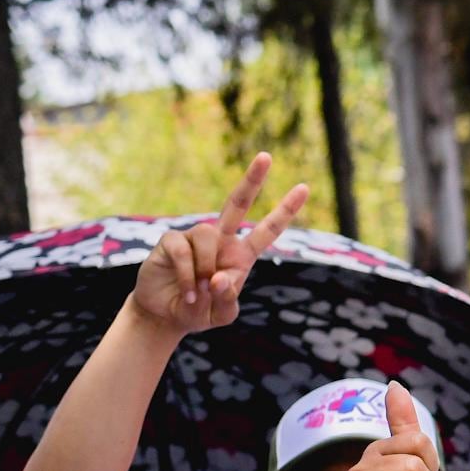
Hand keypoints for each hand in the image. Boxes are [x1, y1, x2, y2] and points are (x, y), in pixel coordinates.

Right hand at [128, 153, 307, 337]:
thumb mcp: (222, 315)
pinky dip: (187, 276)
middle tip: (266, 156)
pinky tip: (187, 291)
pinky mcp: (171, 240)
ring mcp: (195, 238)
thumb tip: (220, 277)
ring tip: (199, 292)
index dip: (284, 211)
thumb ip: (228, 299)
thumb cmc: (199, 312)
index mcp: (241, 256)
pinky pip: (184, 251)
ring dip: (206, 267)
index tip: (304, 188)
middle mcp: (220, 241)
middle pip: (237, 203)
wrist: (165, 315)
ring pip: (208, 235)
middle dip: (252, 180)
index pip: (267, 230)